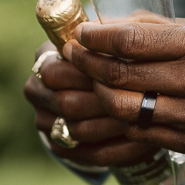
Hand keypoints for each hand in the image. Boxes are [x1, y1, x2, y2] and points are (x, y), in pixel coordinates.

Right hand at [23, 41, 154, 166]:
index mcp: (44, 59)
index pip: (55, 71)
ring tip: (146, 119)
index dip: (90, 73)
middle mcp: (38, 91)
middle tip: (139, 98)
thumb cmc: (114, 58)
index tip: (124, 71)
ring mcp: (47, 122)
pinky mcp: (64, 148)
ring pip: (81, 130)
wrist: (108, 91)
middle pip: (67, 103)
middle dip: (106, 101)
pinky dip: (121, 148)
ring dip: (116, 125)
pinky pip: (93, 154)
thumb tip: (116, 31)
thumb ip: (112, 31)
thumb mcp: (113, 39)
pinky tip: (144, 140)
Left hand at [62, 19, 184, 154]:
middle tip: (74, 55)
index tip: (82, 34)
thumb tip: (109, 25)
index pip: (130, 41)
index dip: (96, 38)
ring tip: (91, 82)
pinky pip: (141, 133)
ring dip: (98, 94)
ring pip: (124, 109)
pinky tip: (113, 107)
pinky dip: (120, 120)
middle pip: (121, 75)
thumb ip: (157, 29)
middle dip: (87, 64)